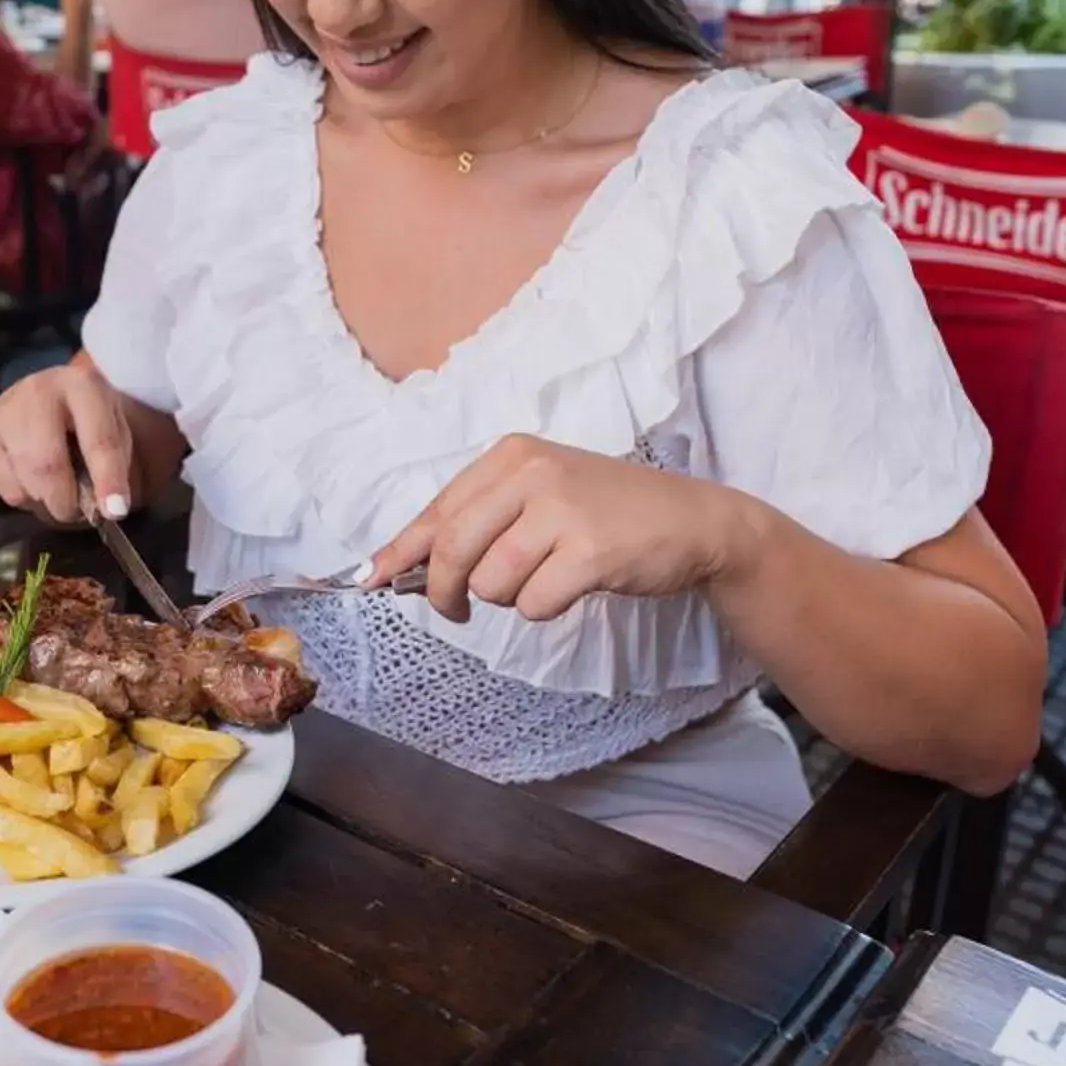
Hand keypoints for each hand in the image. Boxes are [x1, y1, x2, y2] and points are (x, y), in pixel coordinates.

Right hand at [0, 359, 137, 525]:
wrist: (55, 398)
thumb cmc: (91, 421)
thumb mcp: (118, 434)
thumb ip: (115, 469)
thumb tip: (107, 510)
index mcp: (83, 385)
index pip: (97, 438)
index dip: (107, 479)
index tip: (115, 511)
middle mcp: (39, 390)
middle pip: (46, 462)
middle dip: (65, 499)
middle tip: (76, 511)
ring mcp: (5, 411)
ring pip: (24, 479)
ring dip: (47, 501)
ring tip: (60, 492)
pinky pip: (7, 489)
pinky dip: (27, 499)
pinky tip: (36, 481)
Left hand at [366, 435, 751, 625]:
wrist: (693, 521)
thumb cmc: (606, 512)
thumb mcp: (539, 495)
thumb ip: (478, 521)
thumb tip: (400, 566)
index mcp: (511, 455)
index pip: (438, 511)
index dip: (402, 552)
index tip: (372, 580)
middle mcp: (532, 473)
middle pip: (453, 549)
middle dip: (444, 591)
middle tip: (455, 611)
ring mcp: (562, 510)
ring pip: (492, 583)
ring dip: (511, 597)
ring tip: (547, 576)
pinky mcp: (590, 551)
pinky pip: (533, 603)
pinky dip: (546, 608)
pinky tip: (573, 585)